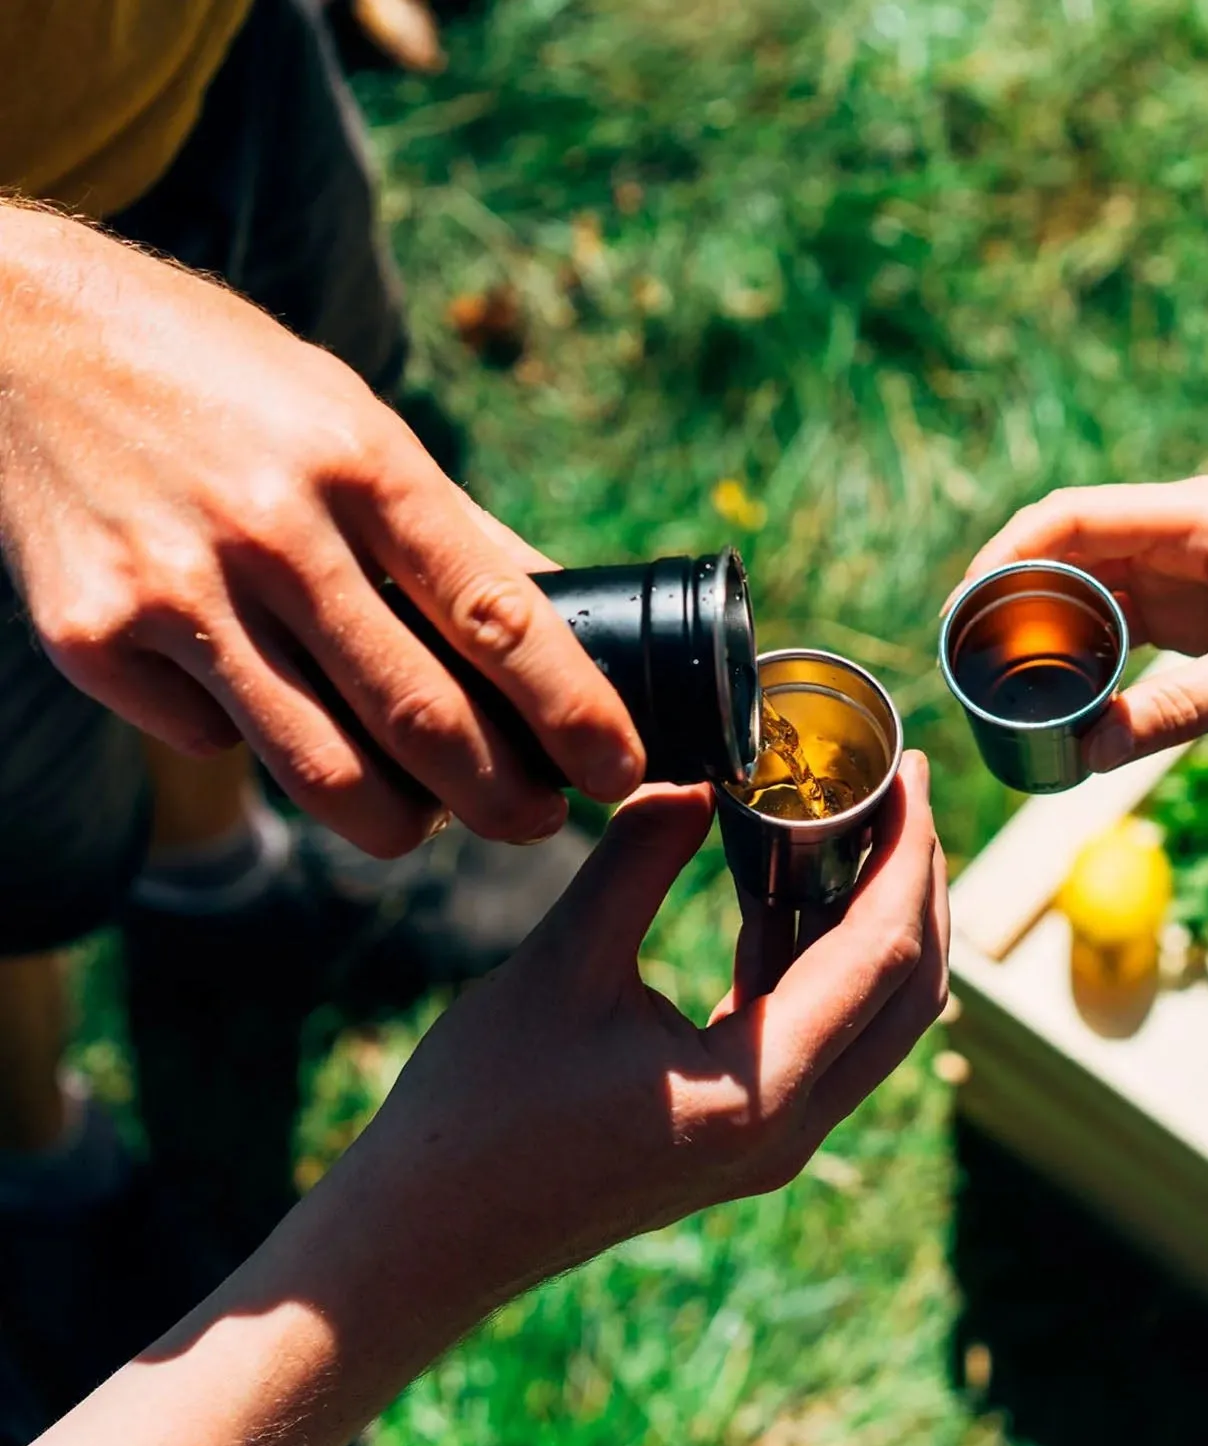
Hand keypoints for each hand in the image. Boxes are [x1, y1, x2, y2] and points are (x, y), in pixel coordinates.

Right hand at [0, 204, 643, 855]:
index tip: (620, 768)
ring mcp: (174, 586)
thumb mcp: (355, 418)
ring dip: (399, 820)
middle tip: (537, 819)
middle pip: (420, 717)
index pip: (497, 615)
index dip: (574, 709)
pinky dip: (255, 749)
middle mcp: (271, 525)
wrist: (19, 336)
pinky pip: (209, 742)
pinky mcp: (91, 635)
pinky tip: (268, 712)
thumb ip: (456, 528)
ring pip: (319, 767)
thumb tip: (563, 612)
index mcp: (361, 460)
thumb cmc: (222, 379)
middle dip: (503, 799)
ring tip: (432, 816)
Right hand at [325, 752, 948, 1328]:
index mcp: (760, 1089)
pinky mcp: (740, 1135)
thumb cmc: (481, 1111)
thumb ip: (640, 860)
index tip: (908, 771)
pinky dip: (818, 963)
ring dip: (875, 923)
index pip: (883, 952)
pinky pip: (815, 1038)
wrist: (426, 1239)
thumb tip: (695, 778)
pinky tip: (781, 895)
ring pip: (872, 1019)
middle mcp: (789, 1127)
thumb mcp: (562, 963)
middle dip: (916, 884)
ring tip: (854, 827)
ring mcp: (770, 1140)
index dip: (906, 852)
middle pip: (907, 992)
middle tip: (900, 790)